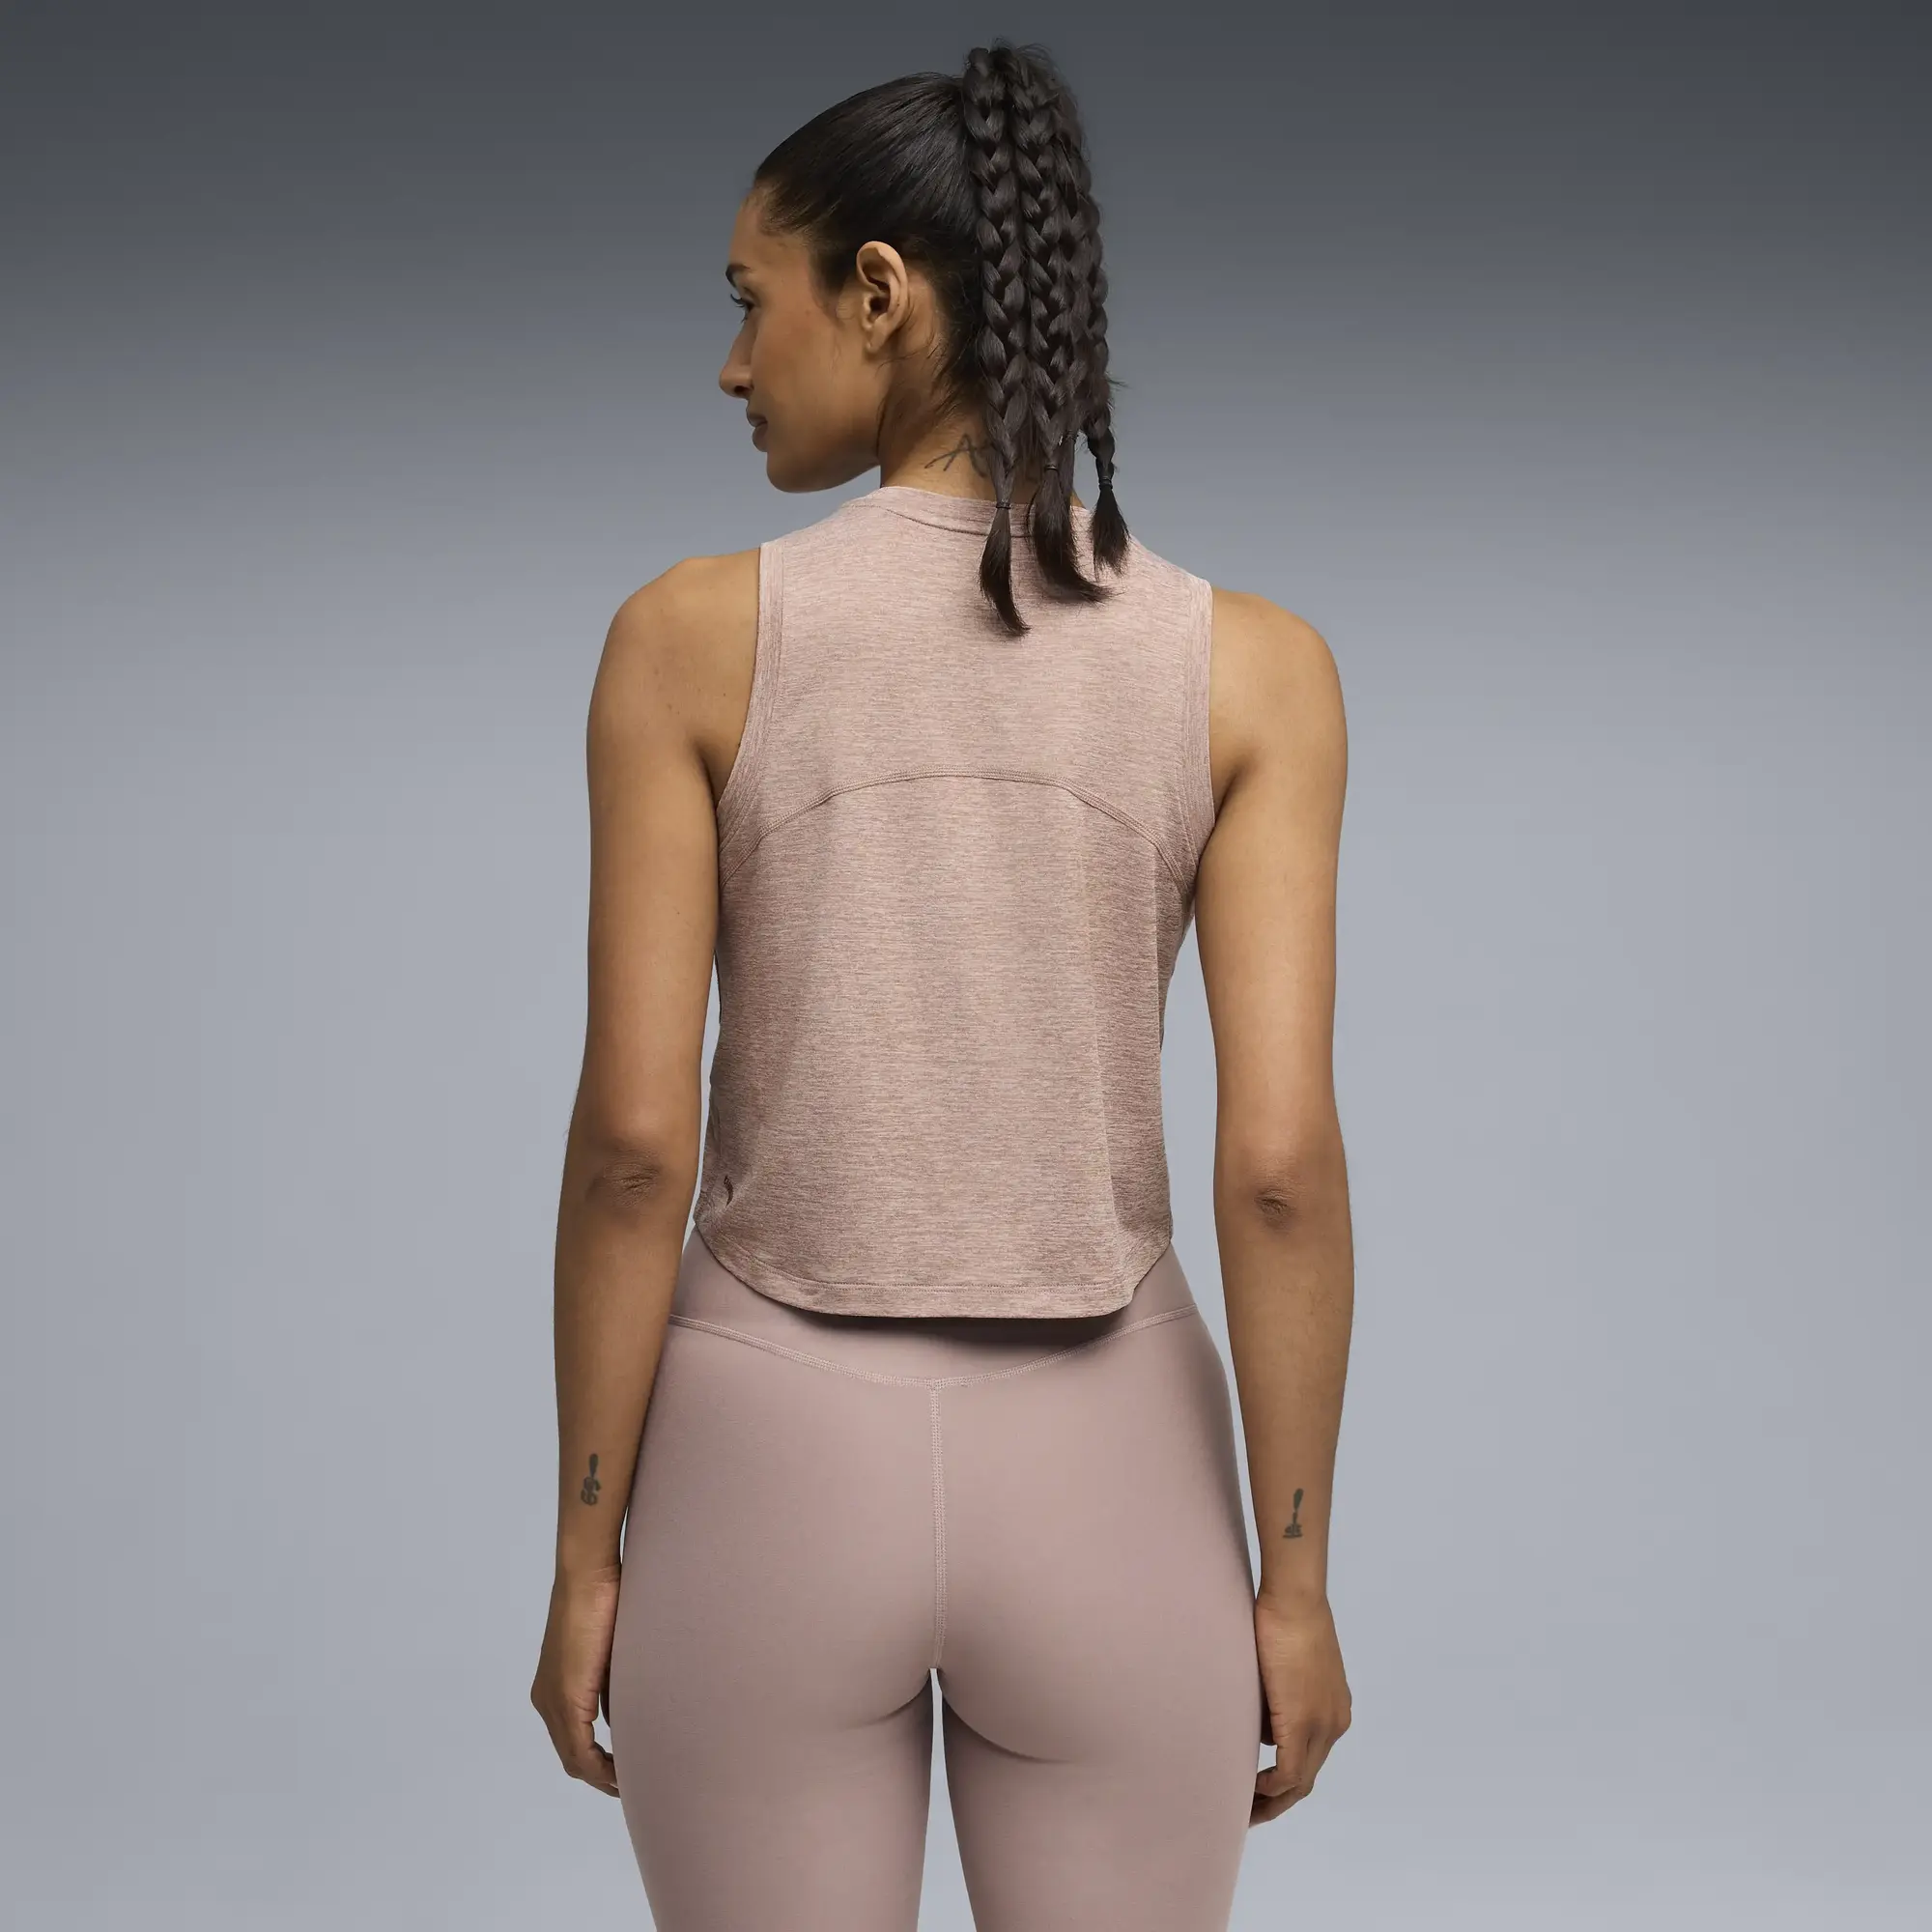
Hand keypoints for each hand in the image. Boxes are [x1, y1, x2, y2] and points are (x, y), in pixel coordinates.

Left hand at [530, 1563, 622, 1796]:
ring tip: (629, 1784)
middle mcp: (547, 1699)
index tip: (625, 1774)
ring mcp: (553, 1700)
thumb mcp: (611, 1655)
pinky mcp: (566, 1696)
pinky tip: (621, 1770)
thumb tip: (621, 1719)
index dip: (598, 1765)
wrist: (588, 1575)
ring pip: (574, 1758)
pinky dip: (600, 1766)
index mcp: (555, 1688)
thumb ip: (610, 1688)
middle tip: (630, 1789)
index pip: (573, 1742)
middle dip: (600, 1777)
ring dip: (602, 1775)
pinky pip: (579, 1750)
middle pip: (572, 1758)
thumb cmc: (605, 1602)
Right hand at [1251, 1588, 1350, 1824]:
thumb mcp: (1285, 1669)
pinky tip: (1250, 1788)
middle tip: (1250, 1813)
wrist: (1295, 1600)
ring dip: (1272, 1798)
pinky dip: (1270, 1785)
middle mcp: (1334, 1724)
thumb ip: (1279, 1702)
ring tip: (1245, 1806)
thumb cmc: (1285, 1619)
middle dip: (1278, 1800)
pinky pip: (1289, 1770)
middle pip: (1308, 1778)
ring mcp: (1322, 1724)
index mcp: (1333, 1711)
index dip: (1287, 1782)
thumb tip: (1263, 1729)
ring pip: (1300, 1781)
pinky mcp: (1301, 1722)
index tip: (1260, 1789)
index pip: (1311, 1760)